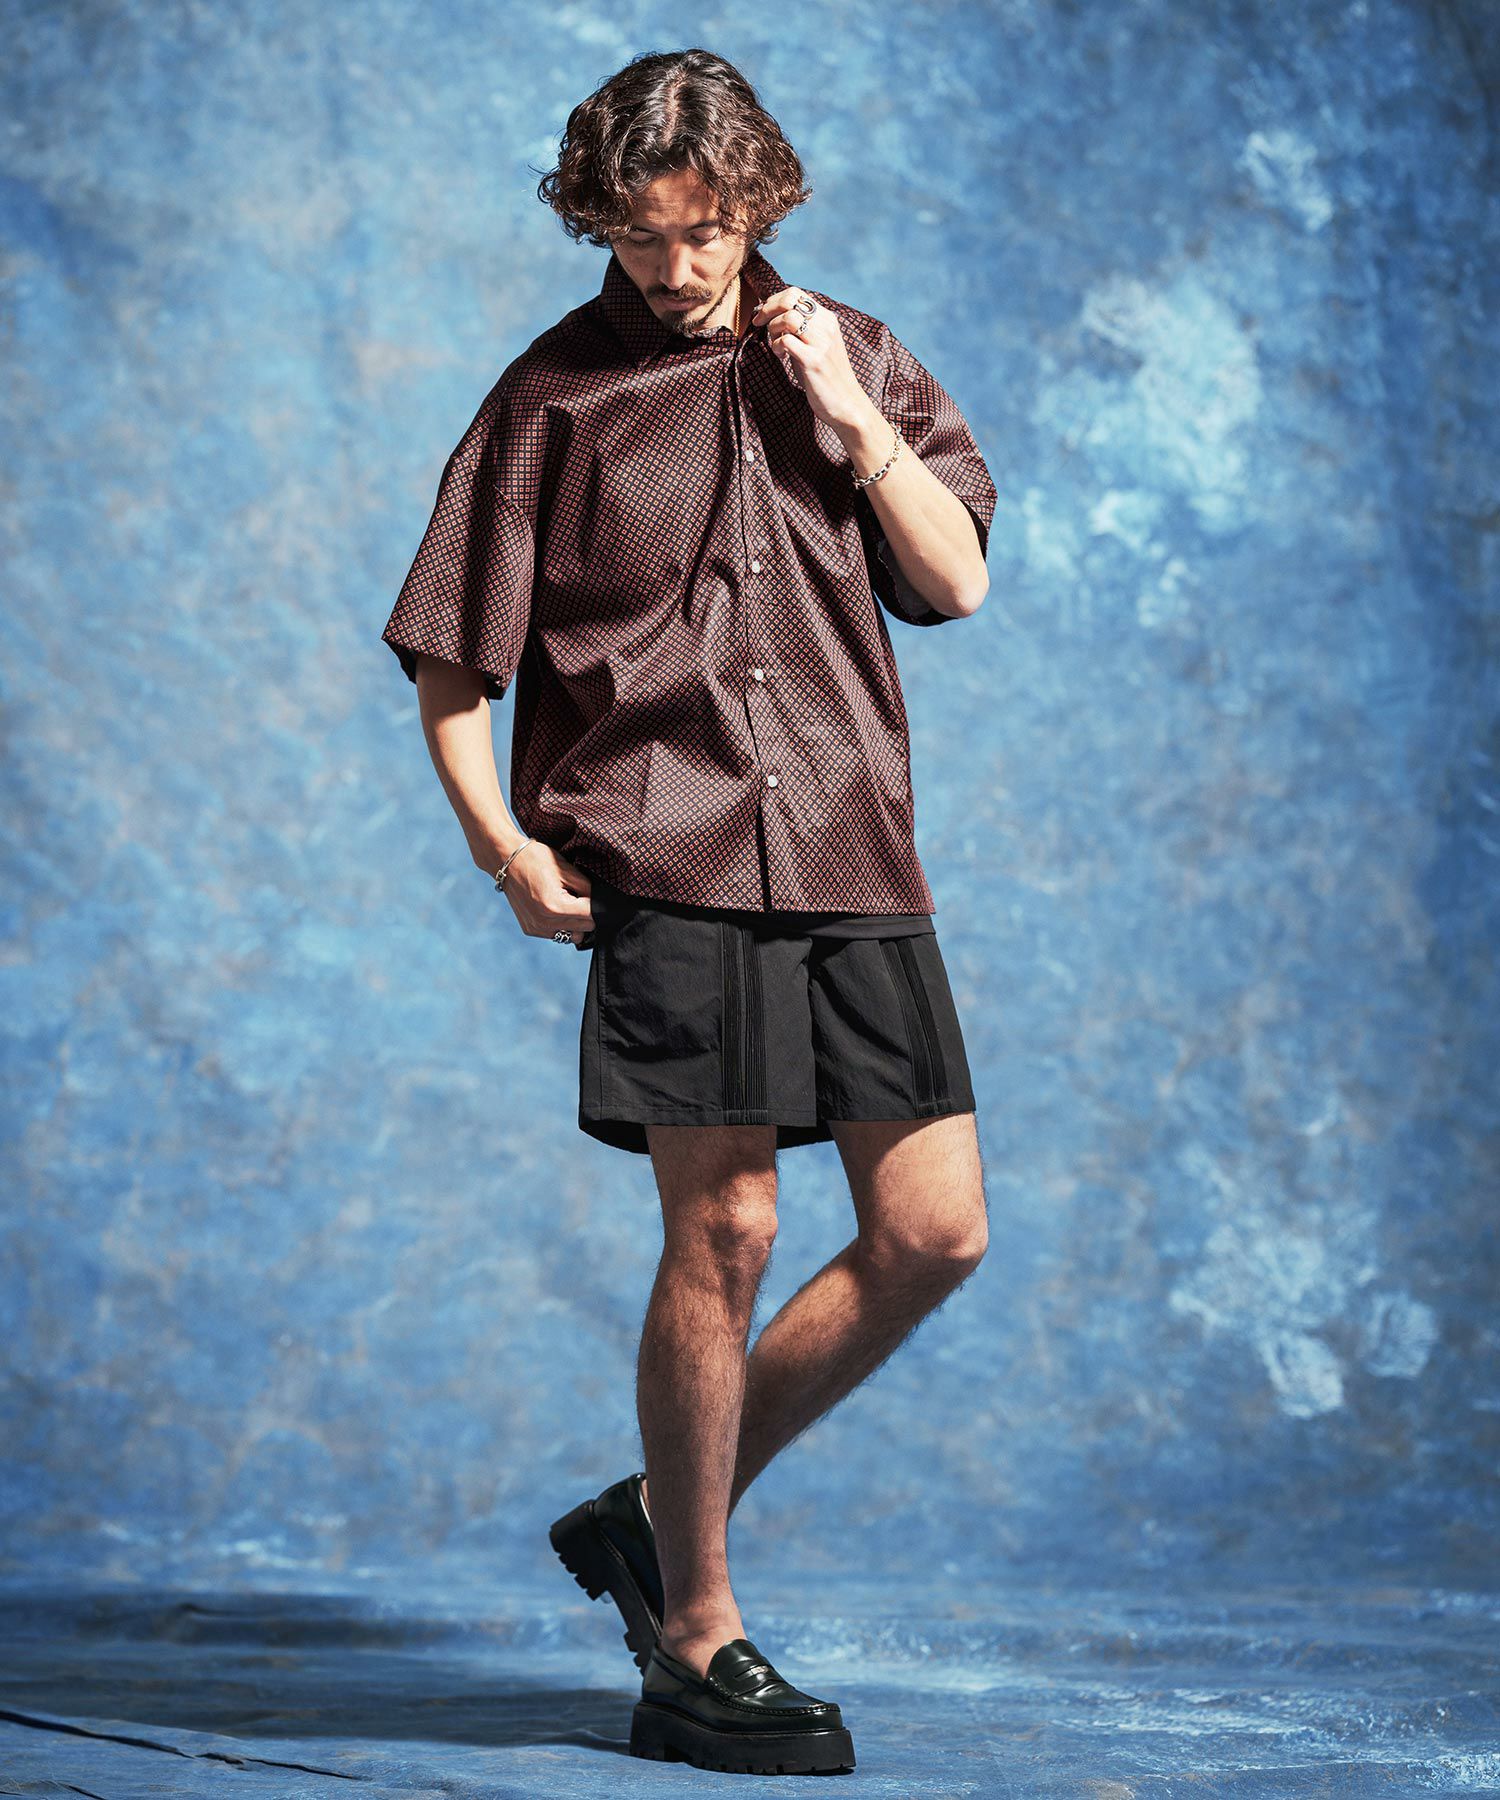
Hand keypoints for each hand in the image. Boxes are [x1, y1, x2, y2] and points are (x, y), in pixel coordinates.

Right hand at [498, 841, 596, 949]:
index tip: (588, 893)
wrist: (507, 860)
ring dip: (574, 922)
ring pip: (571, 935)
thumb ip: (587, 889)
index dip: (594, 904)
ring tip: (565, 902)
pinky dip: (560, 924)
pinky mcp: (530, 930)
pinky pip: (556, 933)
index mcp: (556, 907)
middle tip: (575, 896)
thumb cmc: (537, 860)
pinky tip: (553, 907)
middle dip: (585, 913)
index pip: (591, 916)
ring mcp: (537, 929)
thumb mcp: (568, 870)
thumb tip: (599, 903)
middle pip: (584, 929)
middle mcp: (545, 923)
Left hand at [750, 285, 868, 431]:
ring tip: (775, 344)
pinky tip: (781, 357)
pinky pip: (786, 341)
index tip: (764, 315)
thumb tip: (773, 318)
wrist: (847, 404)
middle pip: (790, 299)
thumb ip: (801, 331)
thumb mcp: (817, 347)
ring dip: (773, 328)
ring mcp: (821, 343)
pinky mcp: (814, 360)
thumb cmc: (826, 377)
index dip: (774, 300)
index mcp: (827, 320)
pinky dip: (776, 346)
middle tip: (760, 324)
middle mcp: (826, 327)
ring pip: (788, 317)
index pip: (796, 294)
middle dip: (768, 309)